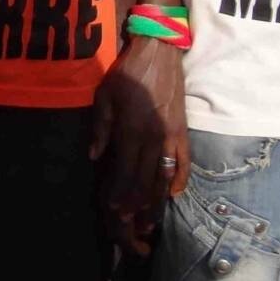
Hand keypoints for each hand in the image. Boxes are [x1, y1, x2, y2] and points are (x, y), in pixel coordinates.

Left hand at [88, 37, 187, 255]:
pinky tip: (172, 194)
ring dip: (156, 200)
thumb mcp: (104, 96)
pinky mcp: (183, 132)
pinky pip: (184, 162)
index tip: (114, 211)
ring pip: (164, 177)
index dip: (121, 194)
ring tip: (150, 219)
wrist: (159, 53)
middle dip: (137, 206)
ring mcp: (171, 136)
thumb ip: (100, 128)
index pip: (127, 172)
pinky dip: (179, 179)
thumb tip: (95, 156)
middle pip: (146, 181)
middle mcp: (153, 138)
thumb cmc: (127, 73)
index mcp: (132, 130)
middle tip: (131, 227)